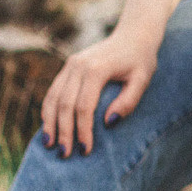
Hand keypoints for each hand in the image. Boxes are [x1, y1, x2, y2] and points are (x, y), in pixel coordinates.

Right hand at [41, 26, 161, 156]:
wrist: (133, 36)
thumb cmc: (140, 61)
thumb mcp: (142, 80)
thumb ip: (128, 101)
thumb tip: (108, 123)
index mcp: (96, 69)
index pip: (84, 106)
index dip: (83, 130)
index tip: (86, 150)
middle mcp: (78, 65)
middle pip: (65, 104)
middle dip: (64, 131)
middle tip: (65, 154)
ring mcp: (70, 65)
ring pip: (53, 97)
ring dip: (50, 123)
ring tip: (49, 145)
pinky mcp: (67, 67)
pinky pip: (53, 91)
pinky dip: (49, 110)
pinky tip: (48, 126)